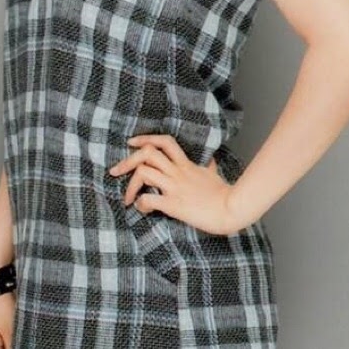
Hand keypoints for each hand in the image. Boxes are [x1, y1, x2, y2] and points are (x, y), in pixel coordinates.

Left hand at [108, 133, 246, 236]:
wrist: (232, 209)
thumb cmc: (224, 194)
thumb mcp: (214, 175)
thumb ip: (208, 166)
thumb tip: (210, 160)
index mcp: (186, 165)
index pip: (165, 142)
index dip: (146, 138)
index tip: (132, 143)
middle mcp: (178, 172)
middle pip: (147, 153)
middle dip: (127, 161)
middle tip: (115, 171)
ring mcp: (175, 187)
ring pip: (144, 172)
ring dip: (131, 185)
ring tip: (129, 198)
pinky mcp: (174, 204)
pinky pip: (149, 199)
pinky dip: (140, 203)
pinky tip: (142, 209)